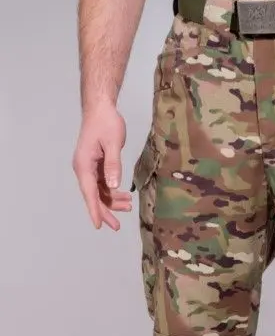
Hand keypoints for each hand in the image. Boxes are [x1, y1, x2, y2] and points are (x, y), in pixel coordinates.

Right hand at [73, 102, 131, 230]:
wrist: (101, 108)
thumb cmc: (106, 123)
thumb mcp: (112, 143)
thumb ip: (113, 165)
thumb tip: (113, 186)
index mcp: (84, 165)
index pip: (89, 192)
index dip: (95, 210)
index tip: (99, 225)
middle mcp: (83, 169)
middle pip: (93, 196)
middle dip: (105, 211)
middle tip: (118, 226)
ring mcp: (89, 168)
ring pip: (99, 191)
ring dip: (112, 201)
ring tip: (129, 206)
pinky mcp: (96, 166)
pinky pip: (103, 184)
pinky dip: (113, 191)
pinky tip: (125, 196)